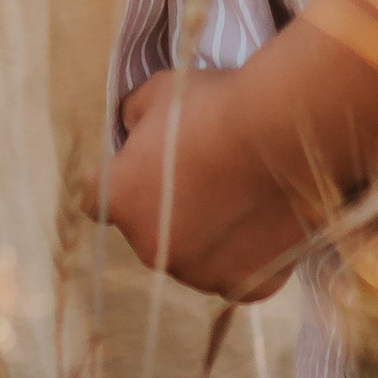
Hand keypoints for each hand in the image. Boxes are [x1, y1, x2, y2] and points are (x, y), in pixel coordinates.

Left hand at [85, 66, 317, 303]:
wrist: (283, 133)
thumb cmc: (213, 106)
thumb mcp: (157, 92)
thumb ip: (133, 117)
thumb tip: (131, 130)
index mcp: (122, 201)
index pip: (94, 199)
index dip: (113, 180)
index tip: (135, 164)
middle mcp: (152, 248)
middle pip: (148, 228)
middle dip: (164, 205)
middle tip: (201, 169)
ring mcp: (200, 273)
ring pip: (192, 254)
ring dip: (204, 231)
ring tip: (238, 190)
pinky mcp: (246, 285)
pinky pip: (236, 271)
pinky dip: (245, 252)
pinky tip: (260, 217)